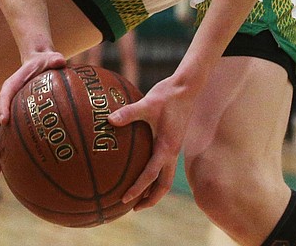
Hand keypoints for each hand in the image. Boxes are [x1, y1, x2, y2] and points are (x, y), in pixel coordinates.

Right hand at [0, 51, 65, 173]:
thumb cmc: (45, 63)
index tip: (4, 121)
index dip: (3, 107)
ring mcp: (6, 111)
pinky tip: (10, 170)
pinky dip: (5, 153)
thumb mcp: (51, 58)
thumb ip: (54, 59)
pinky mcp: (12, 120)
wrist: (36, 64)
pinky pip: (5, 137)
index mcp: (12, 84)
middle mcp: (5, 100)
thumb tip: (61, 61)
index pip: (4, 95)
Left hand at [107, 74, 198, 210]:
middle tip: (133, 208)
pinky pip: (163, 164)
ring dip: (154, 189)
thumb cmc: (166, 95)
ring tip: (139, 196)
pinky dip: (154, 173)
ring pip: (165, 177)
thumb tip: (109, 120)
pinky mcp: (172, 141)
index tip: (125, 199)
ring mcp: (173, 148)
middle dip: (150, 198)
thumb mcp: (147, 103)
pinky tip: (140, 166)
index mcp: (166, 147)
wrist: (186, 88)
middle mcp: (172, 152)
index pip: (151, 175)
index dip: (138, 189)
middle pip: (163, 185)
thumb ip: (128, 113)